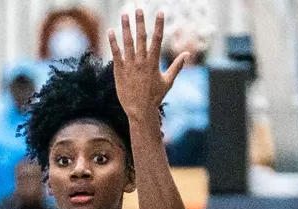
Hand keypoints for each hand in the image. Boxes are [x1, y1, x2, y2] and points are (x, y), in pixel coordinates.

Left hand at [109, 9, 188, 123]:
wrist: (139, 110)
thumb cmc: (155, 97)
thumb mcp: (168, 81)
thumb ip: (177, 66)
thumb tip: (187, 54)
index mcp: (153, 63)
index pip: (157, 40)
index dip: (159, 25)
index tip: (160, 12)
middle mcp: (141, 62)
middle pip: (141, 38)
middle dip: (140, 22)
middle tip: (139, 8)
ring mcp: (129, 65)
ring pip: (127, 42)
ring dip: (126, 27)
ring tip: (125, 14)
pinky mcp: (119, 70)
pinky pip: (116, 53)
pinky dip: (113, 42)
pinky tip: (110, 30)